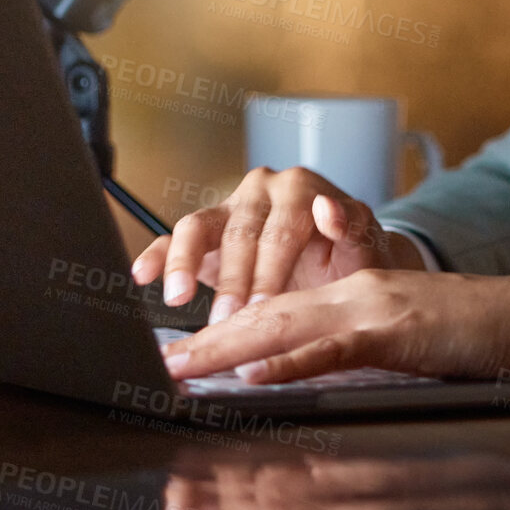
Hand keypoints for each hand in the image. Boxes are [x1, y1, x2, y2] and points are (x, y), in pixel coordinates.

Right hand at [130, 166, 425, 324]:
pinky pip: (174, 238)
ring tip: (179, 298)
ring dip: (185, 263)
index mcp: (301, 189)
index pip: (280, 230)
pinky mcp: (206, 232)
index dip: (270, 271)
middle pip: (239, 232)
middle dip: (232, 281)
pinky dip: (159, 256)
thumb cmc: (353, 257)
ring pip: (198, 225)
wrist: (343, 263)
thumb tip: (331, 208)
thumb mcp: (363, 246)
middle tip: (227, 320)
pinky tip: (145, 276)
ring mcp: (230, 208)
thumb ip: (351, 227)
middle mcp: (262, 191)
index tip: (263, 307)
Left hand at [161, 269, 509, 384]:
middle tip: (162, 365)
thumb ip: (350, 351)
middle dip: (210, 342)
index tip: (183, 359)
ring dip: (231, 347)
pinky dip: (294, 360)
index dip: (225, 335)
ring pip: (288, 323)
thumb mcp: (399, 340)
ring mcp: (374, 308)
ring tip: (186, 365)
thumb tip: (294, 377)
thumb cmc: (467, 335)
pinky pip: (336, 346)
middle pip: (268, 314)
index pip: (277, 313)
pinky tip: (260, 373)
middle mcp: (354, 293)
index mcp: (352, 296)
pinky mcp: (396, 331)